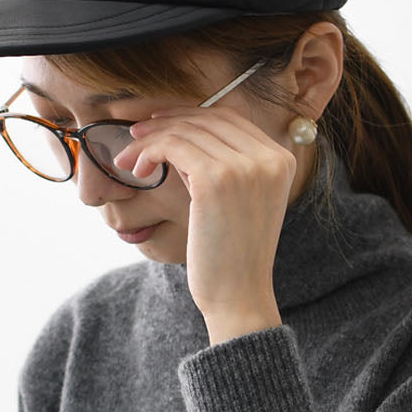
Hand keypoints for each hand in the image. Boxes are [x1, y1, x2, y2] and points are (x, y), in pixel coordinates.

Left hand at [114, 105, 297, 323]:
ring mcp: (245, 167)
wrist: (239, 296)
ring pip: (186, 131)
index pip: (229, 118)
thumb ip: (224, 164)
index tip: (161, 124)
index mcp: (282, 160)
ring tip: (129, 159)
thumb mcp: (241, 199)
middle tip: (136, 135)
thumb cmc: (233, 255)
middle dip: (166, 123)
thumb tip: (180, 132)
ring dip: (150, 140)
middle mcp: (269, 158)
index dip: (191, 115)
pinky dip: (149, 152)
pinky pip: (173, 147)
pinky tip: (137, 169)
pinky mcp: (216, 179)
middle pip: (207, 119)